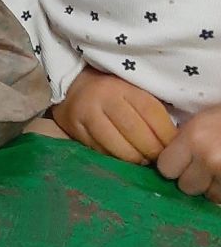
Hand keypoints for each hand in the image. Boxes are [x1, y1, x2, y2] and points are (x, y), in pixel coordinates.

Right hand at [51, 66, 176, 163]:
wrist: (72, 86)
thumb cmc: (111, 90)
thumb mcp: (132, 90)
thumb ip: (150, 110)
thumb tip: (173, 139)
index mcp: (122, 87)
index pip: (150, 111)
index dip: (165, 133)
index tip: (173, 146)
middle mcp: (103, 99)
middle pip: (134, 131)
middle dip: (151, 150)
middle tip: (159, 159)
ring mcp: (86, 115)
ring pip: (116, 145)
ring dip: (134, 158)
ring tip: (142, 160)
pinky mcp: (74, 129)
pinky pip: (99, 151)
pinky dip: (114, 158)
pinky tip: (123, 160)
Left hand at [157, 105, 220, 203]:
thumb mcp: (205, 120)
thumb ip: (185, 141)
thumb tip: (169, 163)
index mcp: (194, 137)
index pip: (165, 168)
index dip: (174, 167)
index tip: (182, 162)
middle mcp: (208, 157)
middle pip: (186, 186)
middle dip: (195, 180)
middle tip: (209, 166)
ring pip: (210, 196)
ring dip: (215, 187)